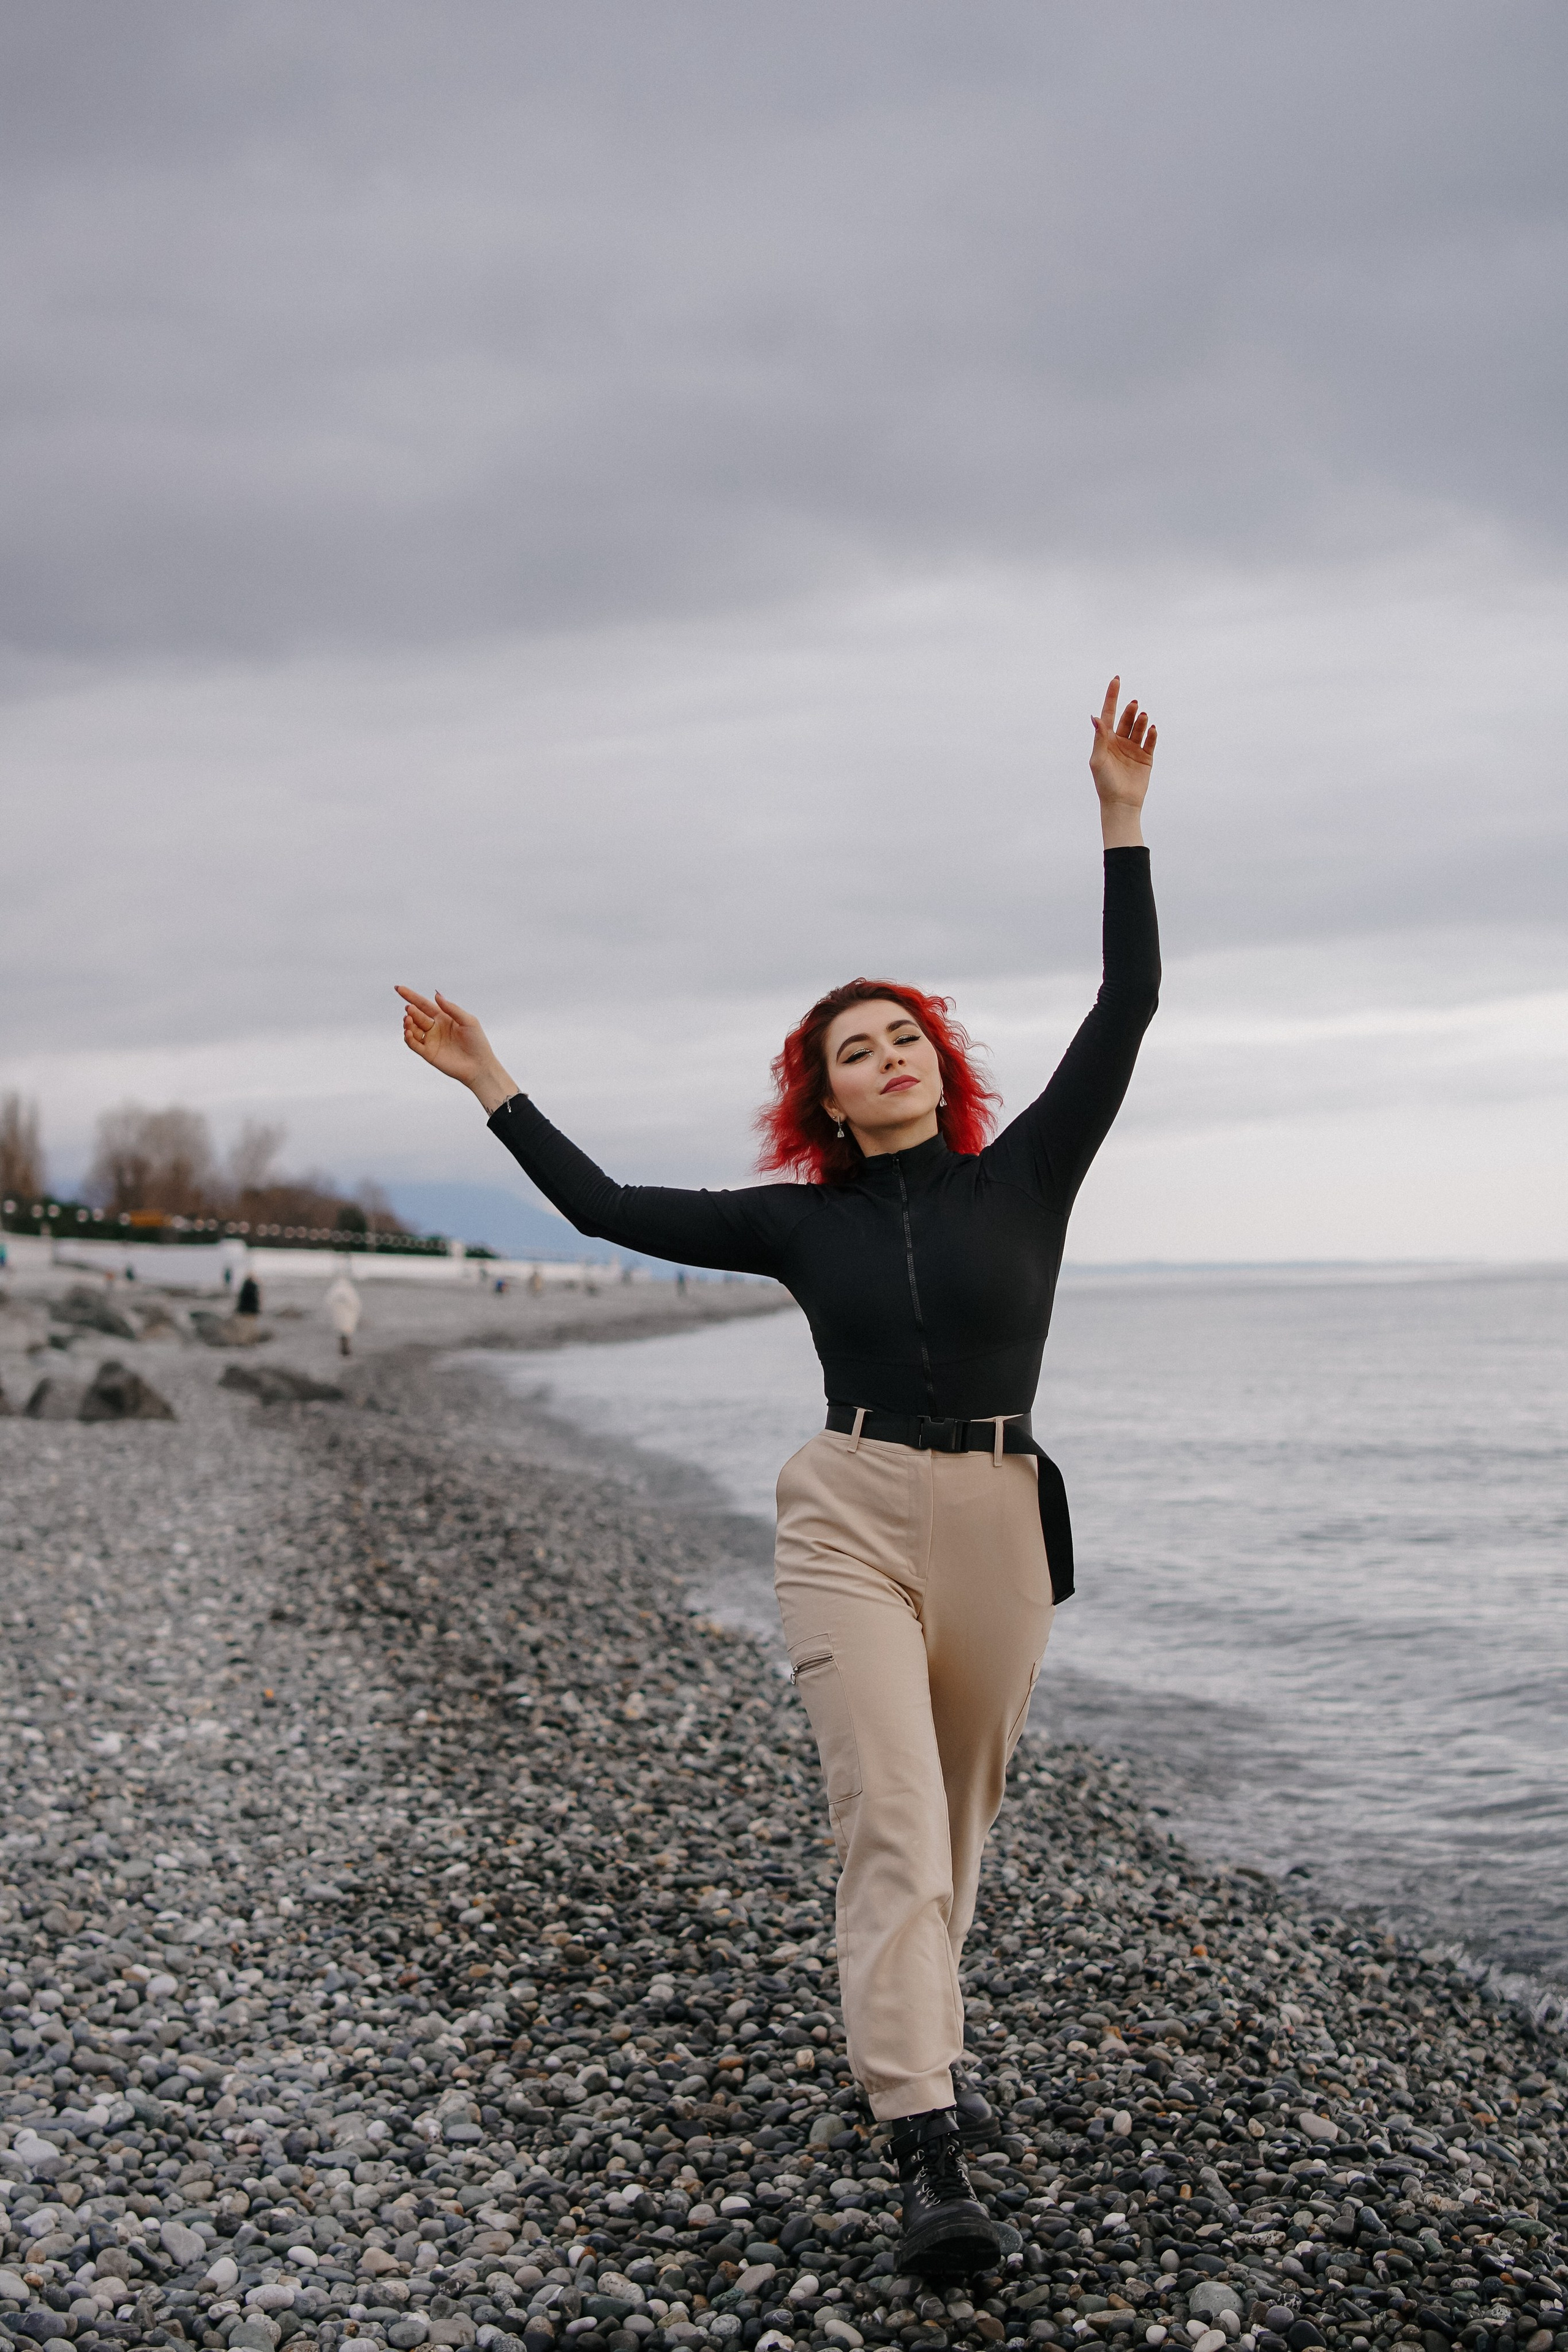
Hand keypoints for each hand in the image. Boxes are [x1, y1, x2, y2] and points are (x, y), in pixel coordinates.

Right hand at [396, 986, 518, 1114]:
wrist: (479, 1066)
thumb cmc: (477, 1042)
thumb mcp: (468, 1021)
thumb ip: (452, 1008)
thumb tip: (436, 995)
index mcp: (443, 1017)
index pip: (424, 1004)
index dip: (411, 996)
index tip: (399, 988)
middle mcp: (434, 1028)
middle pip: (417, 1015)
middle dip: (411, 1011)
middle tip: (409, 1009)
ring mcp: (430, 1041)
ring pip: (412, 1029)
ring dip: (408, 1023)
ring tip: (408, 1019)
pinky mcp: (428, 1053)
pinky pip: (414, 1044)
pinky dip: (408, 1037)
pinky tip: (408, 1032)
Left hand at [1089, 676, 1154, 846]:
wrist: (1120, 803)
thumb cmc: (1104, 783)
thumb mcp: (1098, 759)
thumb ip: (1099, 738)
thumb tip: (1095, 717)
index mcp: (1105, 741)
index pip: (1108, 713)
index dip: (1112, 696)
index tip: (1116, 680)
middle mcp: (1119, 742)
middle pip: (1125, 719)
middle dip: (1130, 710)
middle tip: (1134, 705)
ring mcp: (1133, 749)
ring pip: (1139, 728)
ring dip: (1141, 721)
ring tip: (1144, 717)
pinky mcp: (1145, 758)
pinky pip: (1150, 742)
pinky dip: (1152, 734)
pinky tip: (1153, 728)